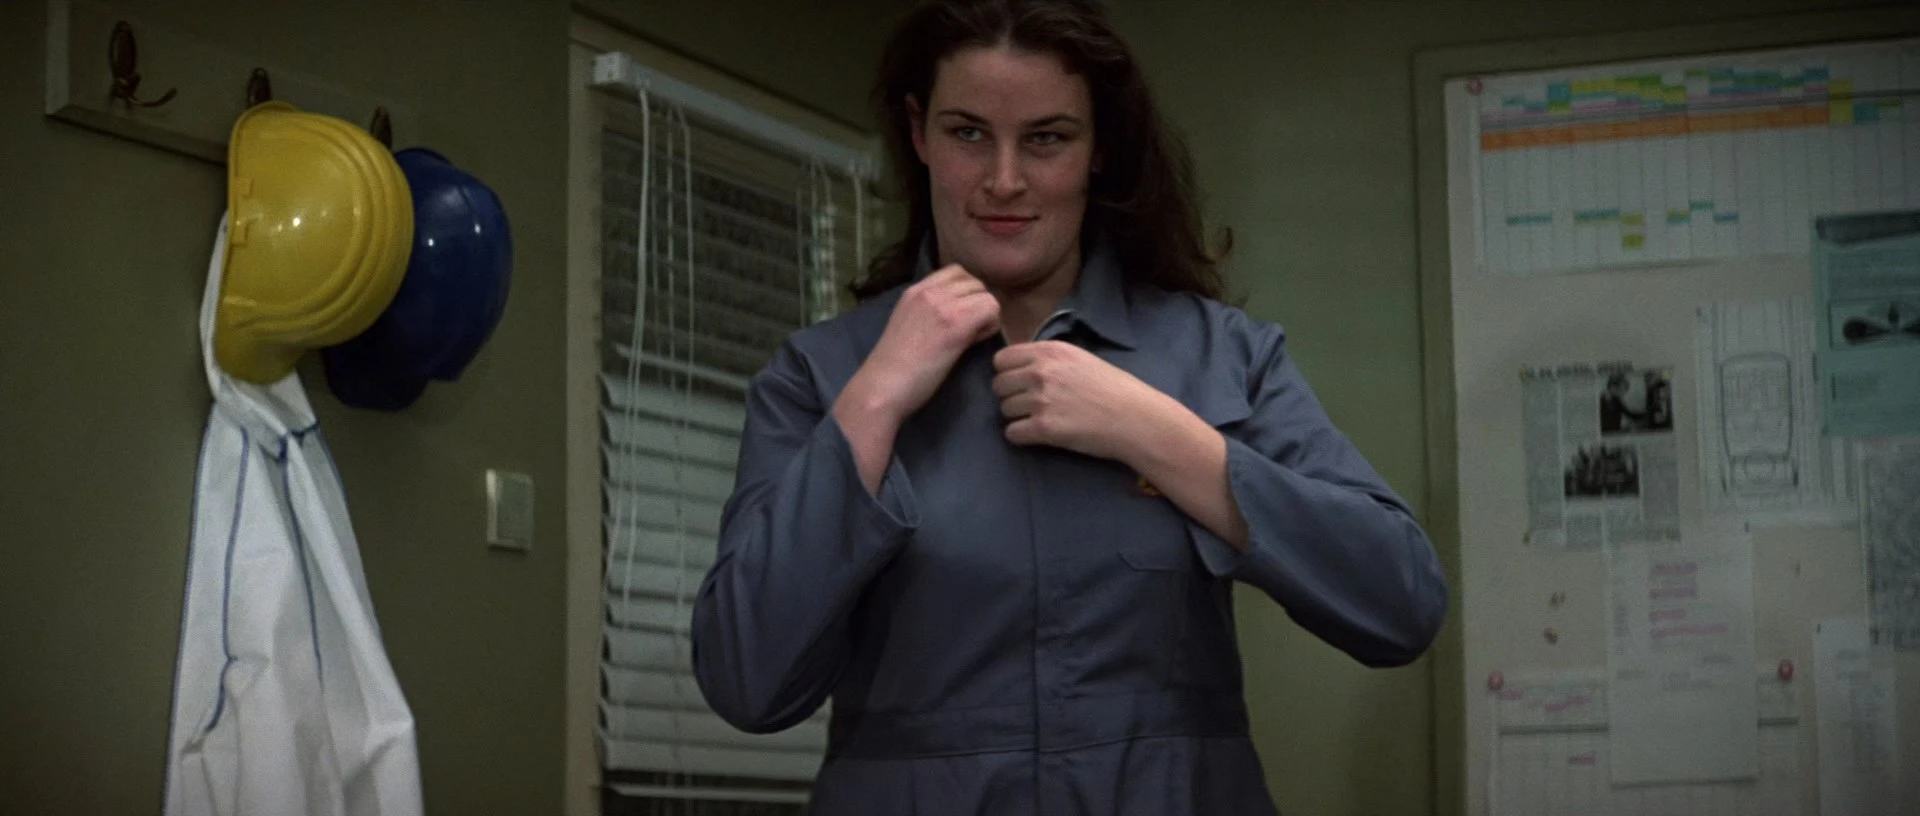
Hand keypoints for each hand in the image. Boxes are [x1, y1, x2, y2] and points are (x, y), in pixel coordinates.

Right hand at [840, 264, 1000, 424]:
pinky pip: (991, 308)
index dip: (965, 293)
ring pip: (985, 293)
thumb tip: (960, 314)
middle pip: (973, 281)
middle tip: (970, 330)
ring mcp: (942, 305)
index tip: (960, 317)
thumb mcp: (908, 327)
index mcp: (914, 291)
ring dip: (986, 314)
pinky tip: (974, 343)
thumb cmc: (892, 369)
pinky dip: (990, 325)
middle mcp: (928, 291)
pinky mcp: (956, 324)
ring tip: (972, 337)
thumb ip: (929, 314)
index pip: (955, 272)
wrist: (881, 387)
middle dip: (978, 303)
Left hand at [991, 340, 1177, 463]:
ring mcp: (1041, 400)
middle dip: (1010, 396)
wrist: (1136, 418)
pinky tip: (1040, 435)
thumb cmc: (1114, 389)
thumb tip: (1022, 367)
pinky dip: (1022, 437)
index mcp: (1050, 351)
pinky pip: (1012, 433)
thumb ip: (1050, 360)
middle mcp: (1041, 371)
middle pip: (998, 385)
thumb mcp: (1080, 359)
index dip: (1008, 373)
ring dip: (1017, 417)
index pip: (1001, 359)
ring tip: (1041, 420)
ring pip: (1004, 410)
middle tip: (1031, 406)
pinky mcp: (1044, 428)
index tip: (1020, 384)